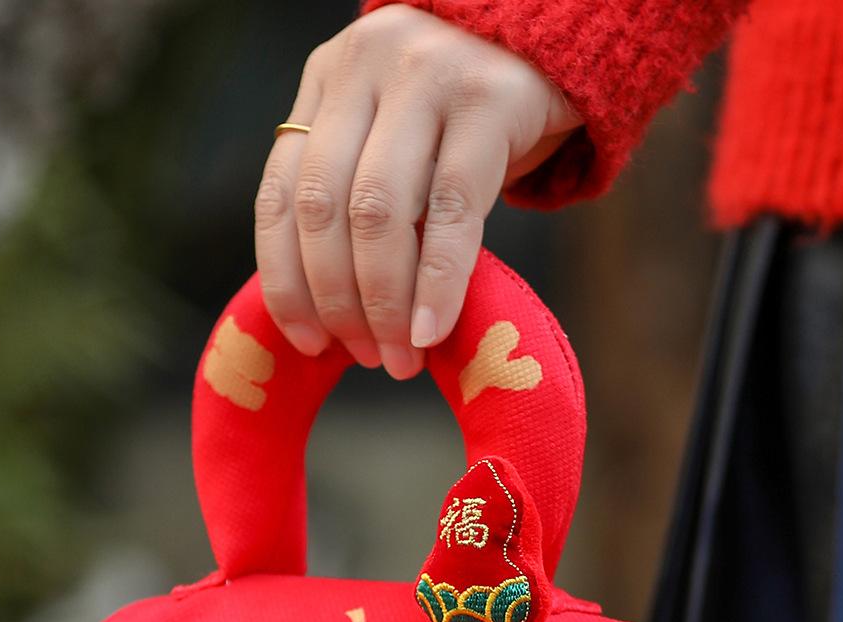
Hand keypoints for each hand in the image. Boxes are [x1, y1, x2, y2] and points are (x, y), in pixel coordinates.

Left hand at [255, 4, 579, 379]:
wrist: (561, 43)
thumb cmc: (472, 114)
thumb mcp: (399, 136)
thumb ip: (358, 195)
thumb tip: (333, 318)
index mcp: (327, 79)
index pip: (281, 194)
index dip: (286, 281)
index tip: (307, 344)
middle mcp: (365, 66)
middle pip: (325, 209)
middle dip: (339, 302)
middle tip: (367, 358)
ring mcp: (426, 74)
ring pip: (378, 212)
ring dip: (384, 302)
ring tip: (400, 357)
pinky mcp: (488, 98)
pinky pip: (451, 211)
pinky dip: (437, 283)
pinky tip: (433, 331)